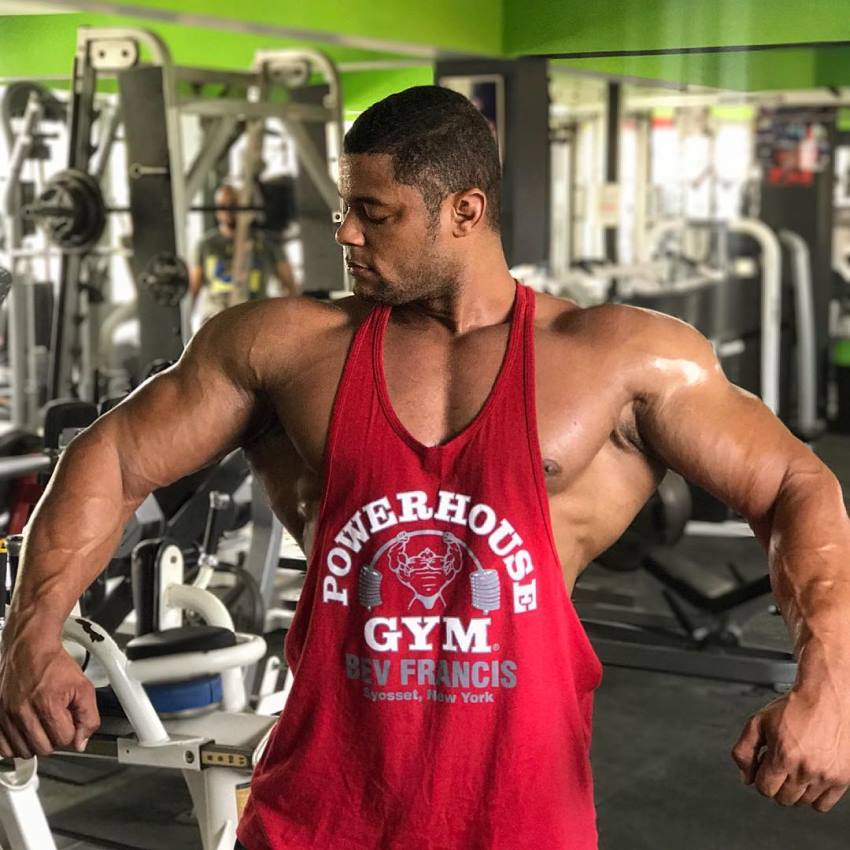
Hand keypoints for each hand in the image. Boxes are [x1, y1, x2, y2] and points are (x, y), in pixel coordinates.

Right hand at [0, 632, 99, 758]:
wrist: (30, 648)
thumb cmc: (55, 665)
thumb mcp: (84, 687)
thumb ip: (88, 717)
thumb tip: (81, 743)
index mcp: (47, 704)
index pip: (64, 739)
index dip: (72, 730)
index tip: (69, 719)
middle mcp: (22, 712)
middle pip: (43, 748)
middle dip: (54, 737)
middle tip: (56, 721)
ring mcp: (5, 715)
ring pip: (23, 751)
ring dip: (35, 742)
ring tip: (41, 724)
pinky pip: (3, 749)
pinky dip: (15, 744)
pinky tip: (25, 730)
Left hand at [732, 686, 849, 811]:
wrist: (826, 697)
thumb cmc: (794, 707)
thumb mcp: (758, 722)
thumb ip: (744, 750)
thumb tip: (745, 777)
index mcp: (783, 756)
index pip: (764, 789)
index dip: (760, 776)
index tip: (765, 765)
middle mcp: (806, 769)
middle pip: (783, 798)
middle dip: (776, 783)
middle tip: (780, 764)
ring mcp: (825, 776)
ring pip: (802, 802)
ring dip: (795, 789)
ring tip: (796, 766)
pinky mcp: (842, 779)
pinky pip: (824, 805)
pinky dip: (814, 796)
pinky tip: (810, 777)